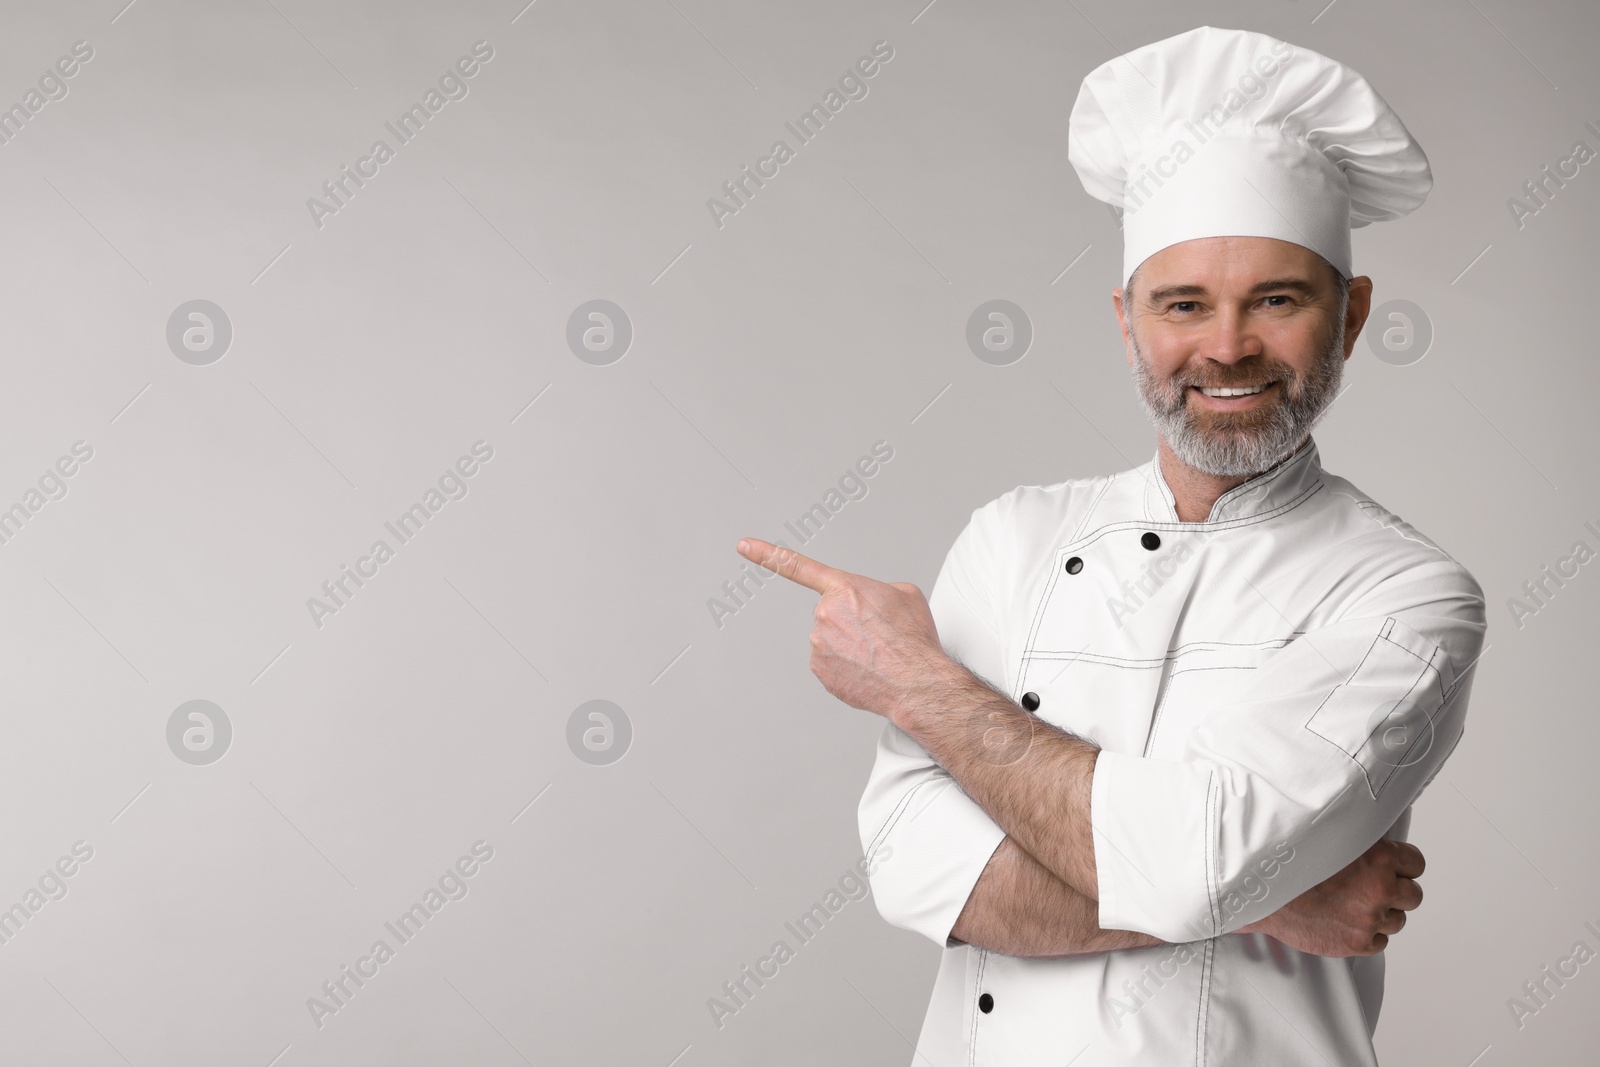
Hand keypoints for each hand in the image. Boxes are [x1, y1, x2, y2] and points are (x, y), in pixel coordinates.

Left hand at [733, 537, 950, 718]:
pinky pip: (830, 664)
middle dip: (852, 622)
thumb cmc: (912, 638)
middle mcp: (824, 613)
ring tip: (878, 654)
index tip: (744, 546)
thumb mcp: (905, 595)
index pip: (797, 565)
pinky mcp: (819, 671)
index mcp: (844, 588)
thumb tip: (871, 604)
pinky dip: (847, 667)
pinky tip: (868, 670)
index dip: (768, 553)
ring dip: (851, 646)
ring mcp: (818, 644)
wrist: (915, 681)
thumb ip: (877, 591)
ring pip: (831, 640)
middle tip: (878, 634)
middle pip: (832, 613)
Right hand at [1238, 837, 1424, 956]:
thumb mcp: (1328, 837)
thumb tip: (1376, 845)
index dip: (1401, 866)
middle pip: (1412, 895)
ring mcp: (1370, 918)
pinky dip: (1366, 934)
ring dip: (1380, 914)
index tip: (1390, 868)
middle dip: (1395, 892)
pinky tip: (1344, 921)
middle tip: (1370, 889)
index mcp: (1377, 857)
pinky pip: (1379, 942)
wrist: (1260, 894)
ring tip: (1351, 905)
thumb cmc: (1287, 864)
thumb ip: (1358, 841)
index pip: (1416, 864)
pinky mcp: (1359, 943)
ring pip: (1397, 921)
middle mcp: (1379, 888)